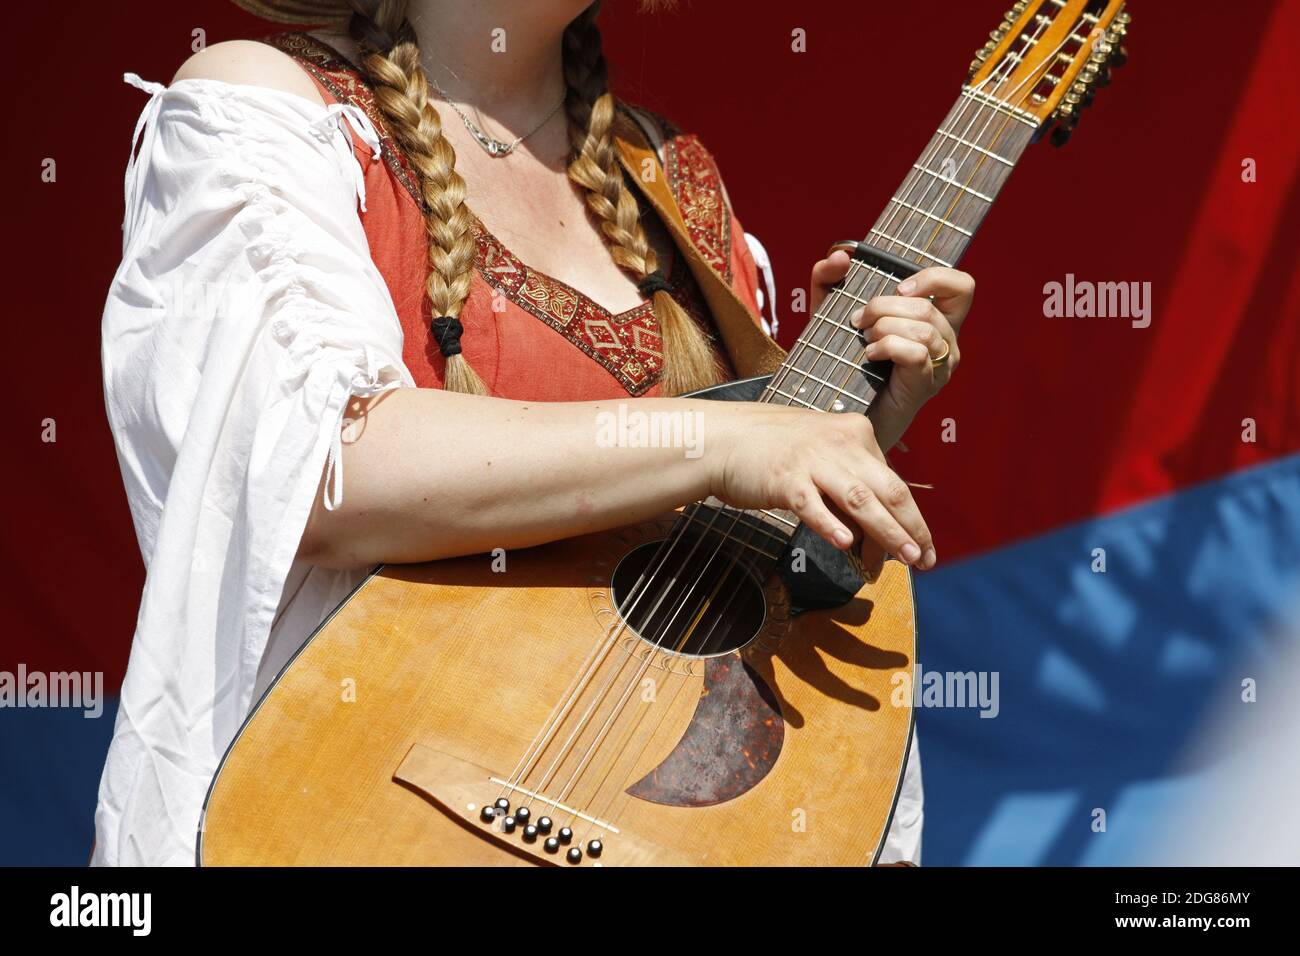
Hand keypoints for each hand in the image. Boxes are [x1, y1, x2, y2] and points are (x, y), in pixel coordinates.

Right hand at [711, 402, 936, 573]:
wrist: (722, 439)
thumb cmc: (772, 452)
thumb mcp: (821, 458)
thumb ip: (848, 489)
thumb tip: (871, 537)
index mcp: (856, 433)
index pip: (891, 482)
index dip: (909, 519)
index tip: (920, 548)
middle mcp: (840, 443)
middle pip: (888, 489)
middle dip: (911, 527)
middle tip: (924, 559)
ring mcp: (813, 460)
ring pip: (859, 499)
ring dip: (886, 531)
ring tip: (905, 557)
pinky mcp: (785, 478)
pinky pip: (812, 504)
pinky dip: (829, 524)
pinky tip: (844, 544)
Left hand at [810, 253, 974, 450]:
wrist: (837, 414)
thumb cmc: (841, 362)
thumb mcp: (829, 313)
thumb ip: (829, 279)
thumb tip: (841, 255)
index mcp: (935, 321)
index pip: (962, 287)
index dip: (934, 277)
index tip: (898, 287)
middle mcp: (946, 343)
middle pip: (928, 306)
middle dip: (884, 305)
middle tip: (858, 321)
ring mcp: (939, 368)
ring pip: (924, 328)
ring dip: (884, 327)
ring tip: (863, 341)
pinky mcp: (924, 387)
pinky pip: (916, 353)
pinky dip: (888, 347)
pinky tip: (868, 355)